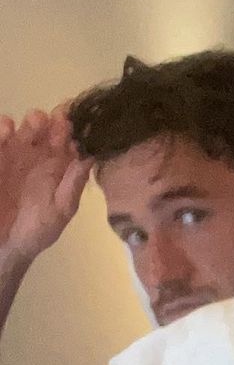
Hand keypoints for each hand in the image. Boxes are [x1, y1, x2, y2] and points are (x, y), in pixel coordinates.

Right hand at [0, 108, 91, 266]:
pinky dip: (1, 131)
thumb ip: (74, 182)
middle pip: (47, 130)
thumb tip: (93, 155)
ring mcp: (14, 157)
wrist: (4, 247)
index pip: (69, 141)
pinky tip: (7, 128)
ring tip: (36, 120)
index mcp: (59, 166)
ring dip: (30, 122)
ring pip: (23, 131)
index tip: (79, 120)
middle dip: (53, 121)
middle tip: (58, 117)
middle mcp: (38, 157)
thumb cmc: (36, 230)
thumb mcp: (62, 208)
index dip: (74, 129)